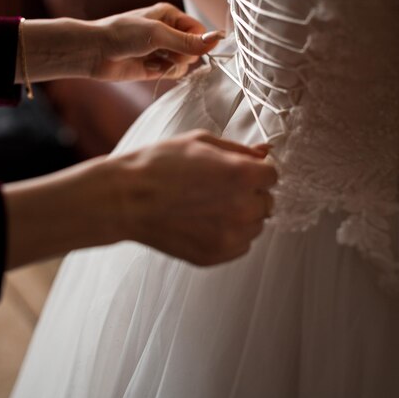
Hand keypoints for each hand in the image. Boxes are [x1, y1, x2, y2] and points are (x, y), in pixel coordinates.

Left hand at [19, 3, 222, 83]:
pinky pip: (173, 72)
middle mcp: (167, 31)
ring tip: (156, 60)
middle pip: (193, 48)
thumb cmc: (122, 34)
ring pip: (184, 62)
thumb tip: (217, 40)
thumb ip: (188, 41)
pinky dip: (166, 73)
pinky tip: (151, 68)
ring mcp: (161, 50)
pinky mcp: (154, 67)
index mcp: (170, 15)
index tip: (195, 49)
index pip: (199, 30)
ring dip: (175, 64)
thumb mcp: (158, 34)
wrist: (94, 52)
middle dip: (184, 54)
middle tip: (167, 52)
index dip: (200, 41)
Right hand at [108, 130, 276, 264]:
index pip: (273, 176)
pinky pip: (241, 245)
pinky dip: (229, 235)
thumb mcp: (200, 142)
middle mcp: (242, 207)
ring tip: (208, 206)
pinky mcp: (216, 255)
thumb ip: (239, 149)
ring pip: (255, 226)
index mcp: (242, 175)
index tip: (240, 173)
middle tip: (219, 189)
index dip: (256, 172)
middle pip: (267, 202)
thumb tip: (265, 153)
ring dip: (241, 216)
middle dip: (250, 194)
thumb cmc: (159, 165)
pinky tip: (204, 222)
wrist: (126, 198)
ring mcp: (230, 235)